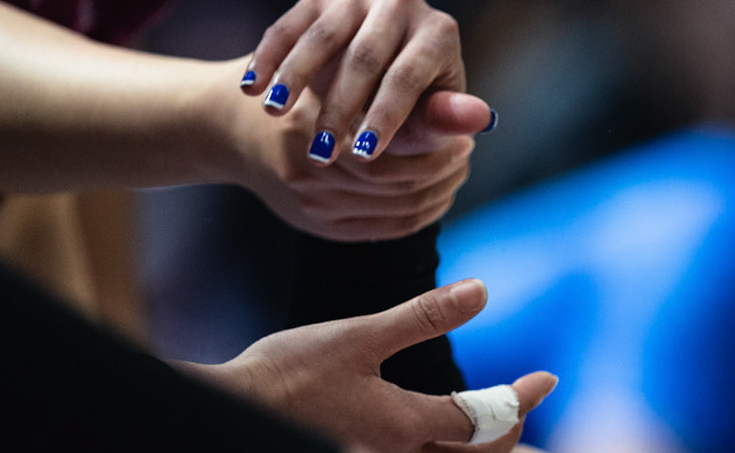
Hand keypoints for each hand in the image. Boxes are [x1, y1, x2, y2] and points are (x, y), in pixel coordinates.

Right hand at [182, 278, 555, 452]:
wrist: (225, 418)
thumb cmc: (286, 375)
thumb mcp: (359, 336)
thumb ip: (424, 317)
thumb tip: (482, 290)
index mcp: (407, 426)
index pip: (488, 419)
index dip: (522, 399)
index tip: (546, 379)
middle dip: (507, 435)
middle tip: (520, 406)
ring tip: (486, 422)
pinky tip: (433, 442)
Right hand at [215, 61, 486, 239]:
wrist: (227, 125)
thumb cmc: (293, 88)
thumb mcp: (340, 75)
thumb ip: (405, 101)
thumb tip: (479, 115)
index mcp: (314, 135)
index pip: (398, 154)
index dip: (439, 148)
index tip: (462, 135)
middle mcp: (309, 175)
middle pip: (401, 187)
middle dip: (442, 170)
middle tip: (464, 150)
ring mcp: (311, 207)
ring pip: (399, 212)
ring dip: (437, 192)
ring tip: (454, 167)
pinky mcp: (319, 226)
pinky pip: (387, 229)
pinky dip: (420, 213)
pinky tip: (435, 193)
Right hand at [243, 0, 470, 163]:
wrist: (375, 69)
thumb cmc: (409, 105)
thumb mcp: (426, 115)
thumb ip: (441, 121)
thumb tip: (481, 120)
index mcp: (438, 33)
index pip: (408, 76)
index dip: (386, 117)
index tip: (363, 155)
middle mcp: (399, 3)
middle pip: (363, 58)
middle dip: (339, 110)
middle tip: (321, 155)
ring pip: (321, 38)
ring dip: (294, 77)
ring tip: (275, 113)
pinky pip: (287, 26)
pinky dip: (268, 57)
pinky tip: (253, 89)